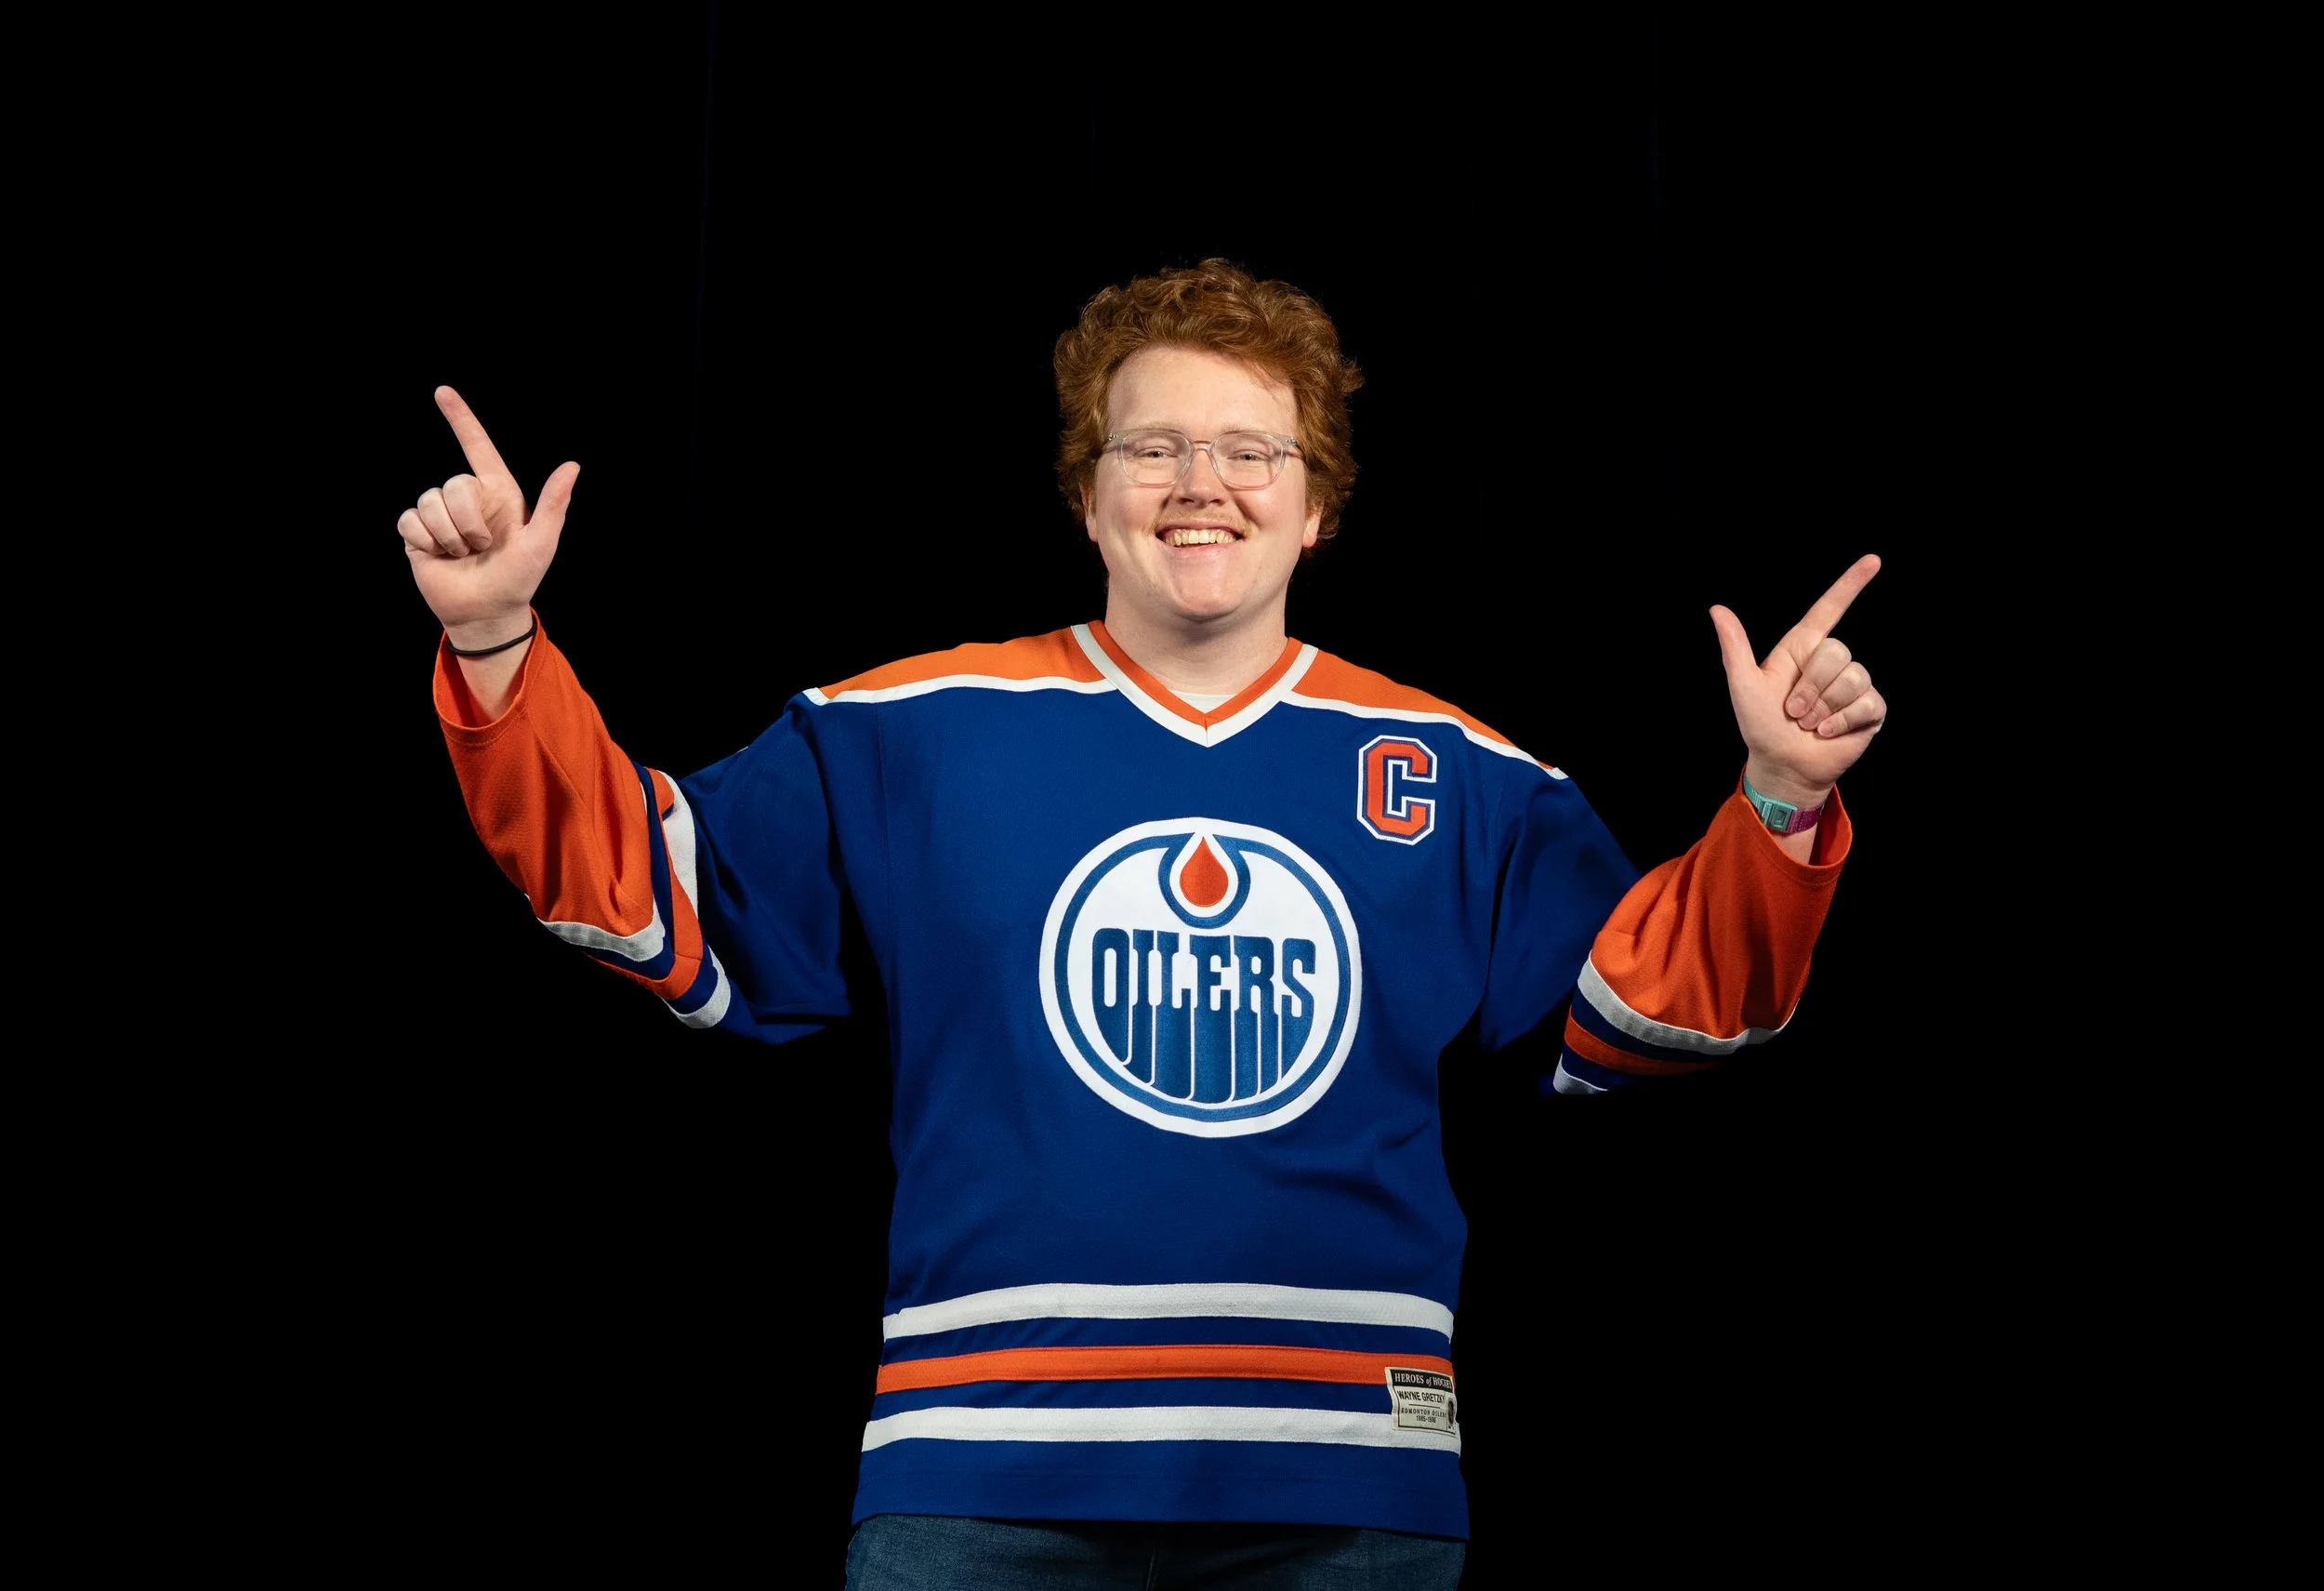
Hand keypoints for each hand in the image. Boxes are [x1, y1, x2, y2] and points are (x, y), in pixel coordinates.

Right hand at [397, 386, 578, 642]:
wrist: (486, 613)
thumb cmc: (519, 578)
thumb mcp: (542, 543)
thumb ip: (554, 504)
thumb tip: (572, 465)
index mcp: (498, 492)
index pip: (477, 446)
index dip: (461, 419)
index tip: (442, 391)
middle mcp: (468, 498)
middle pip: (454, 484)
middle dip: (468, 521)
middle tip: (482, 547)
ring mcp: (440, 514)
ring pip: (429, 502)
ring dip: (449, 535)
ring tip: (463, 555)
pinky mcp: (417, 533)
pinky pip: (410, 521)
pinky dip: (426, 542)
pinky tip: (439, 557)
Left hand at [1709, 554, 1887, 806]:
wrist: (1783, 765)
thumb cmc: (1760, 725)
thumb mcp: (1743, 685)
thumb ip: (1735, 647)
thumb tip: (1716, 608)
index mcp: (1802, 649)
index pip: (1829, 609)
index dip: (1850, 585)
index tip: (1873, 560)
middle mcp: (1830, 662)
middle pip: (1836, 652)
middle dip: (1810, 687)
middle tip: (1793, 711)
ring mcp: (1853, 685)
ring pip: (1852, 678)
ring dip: (1824, 708)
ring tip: (1809, 724)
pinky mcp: (1870, 709)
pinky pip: (1866, 703)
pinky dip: (1841, 722)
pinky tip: (1826, 733)